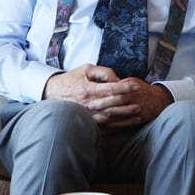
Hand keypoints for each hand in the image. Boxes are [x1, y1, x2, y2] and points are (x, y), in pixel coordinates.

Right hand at [43, 65, 170, 128]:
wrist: (53, 93)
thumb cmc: (72, 79)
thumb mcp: (86, 69)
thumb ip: (103, 72)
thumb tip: (118, 78)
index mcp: (87, 89)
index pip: (109, 88)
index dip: (124, 87)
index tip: (136, 85)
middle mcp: (88, 104)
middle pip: (112, 103)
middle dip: (128, 100)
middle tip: (141, 97)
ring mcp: (88, 115)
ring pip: (110, 116)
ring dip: (125, 115)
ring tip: (139, 111)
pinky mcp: (89, 122)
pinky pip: (106, 125)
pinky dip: (119, 125)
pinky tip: (130, 122)